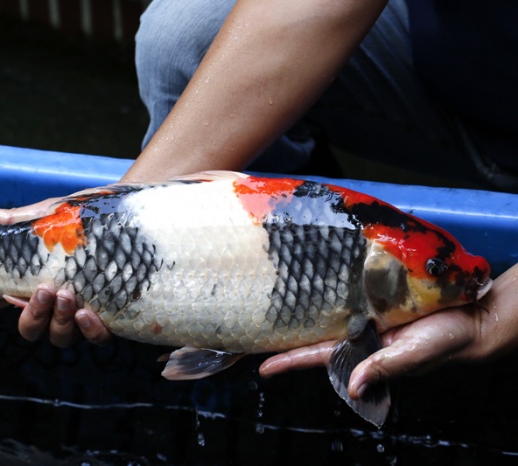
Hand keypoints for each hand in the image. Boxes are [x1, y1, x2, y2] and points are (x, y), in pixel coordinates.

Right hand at [0, 199, 111, 346]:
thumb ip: (19, 221)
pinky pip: (97, 338)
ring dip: (59, 321)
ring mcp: (80, 311)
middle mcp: (55, 303)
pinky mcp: (110, 314)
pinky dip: (91, 331)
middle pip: (31, 329)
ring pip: (60, 337)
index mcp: (34, 282)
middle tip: (44, 291)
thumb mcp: (50, 216)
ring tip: (67, 296)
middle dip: (32, 316)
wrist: (126, 213)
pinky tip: (89, 314)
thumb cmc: (83, 217)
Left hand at [259, 263, 517, 399]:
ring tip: (271, 303)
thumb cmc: (447, 341)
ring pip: (326, 313)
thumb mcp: (414, 356)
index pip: (317, 357)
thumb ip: (384, 368)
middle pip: (314, 334)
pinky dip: (329, 290)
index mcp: (363, 351)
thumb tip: (352, 387)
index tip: (262, 366)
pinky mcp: (376, 294)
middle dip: (286, 336)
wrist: (472, 316)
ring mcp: (365, 314)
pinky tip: (311, 282)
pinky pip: (347, 294)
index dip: (290, 360)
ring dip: (302, 311)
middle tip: (253, 330)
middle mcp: (359, 333)